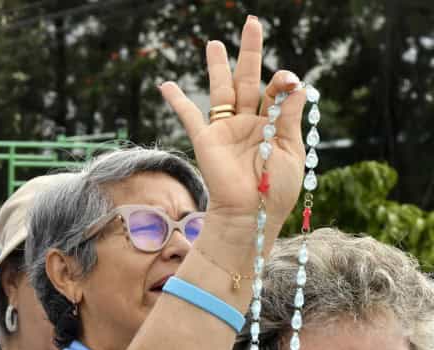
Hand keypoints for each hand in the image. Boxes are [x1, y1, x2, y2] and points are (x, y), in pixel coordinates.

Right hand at [160, 17, 306, 233]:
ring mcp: (225, 129)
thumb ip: (289, 116)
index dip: (282, 81)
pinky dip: (176, 100)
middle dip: (250, 51)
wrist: (250, 213)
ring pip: (221, 90)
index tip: (287, 80)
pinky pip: (188, 116)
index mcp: (273, 124)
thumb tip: (295, 83)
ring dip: (217, 66)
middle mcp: (248, 122)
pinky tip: (165, 84)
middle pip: (248, 79)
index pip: (276, 90)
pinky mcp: (206, 140)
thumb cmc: (275, 189)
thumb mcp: (291, 150)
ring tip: (214, 44)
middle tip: (252, 22)